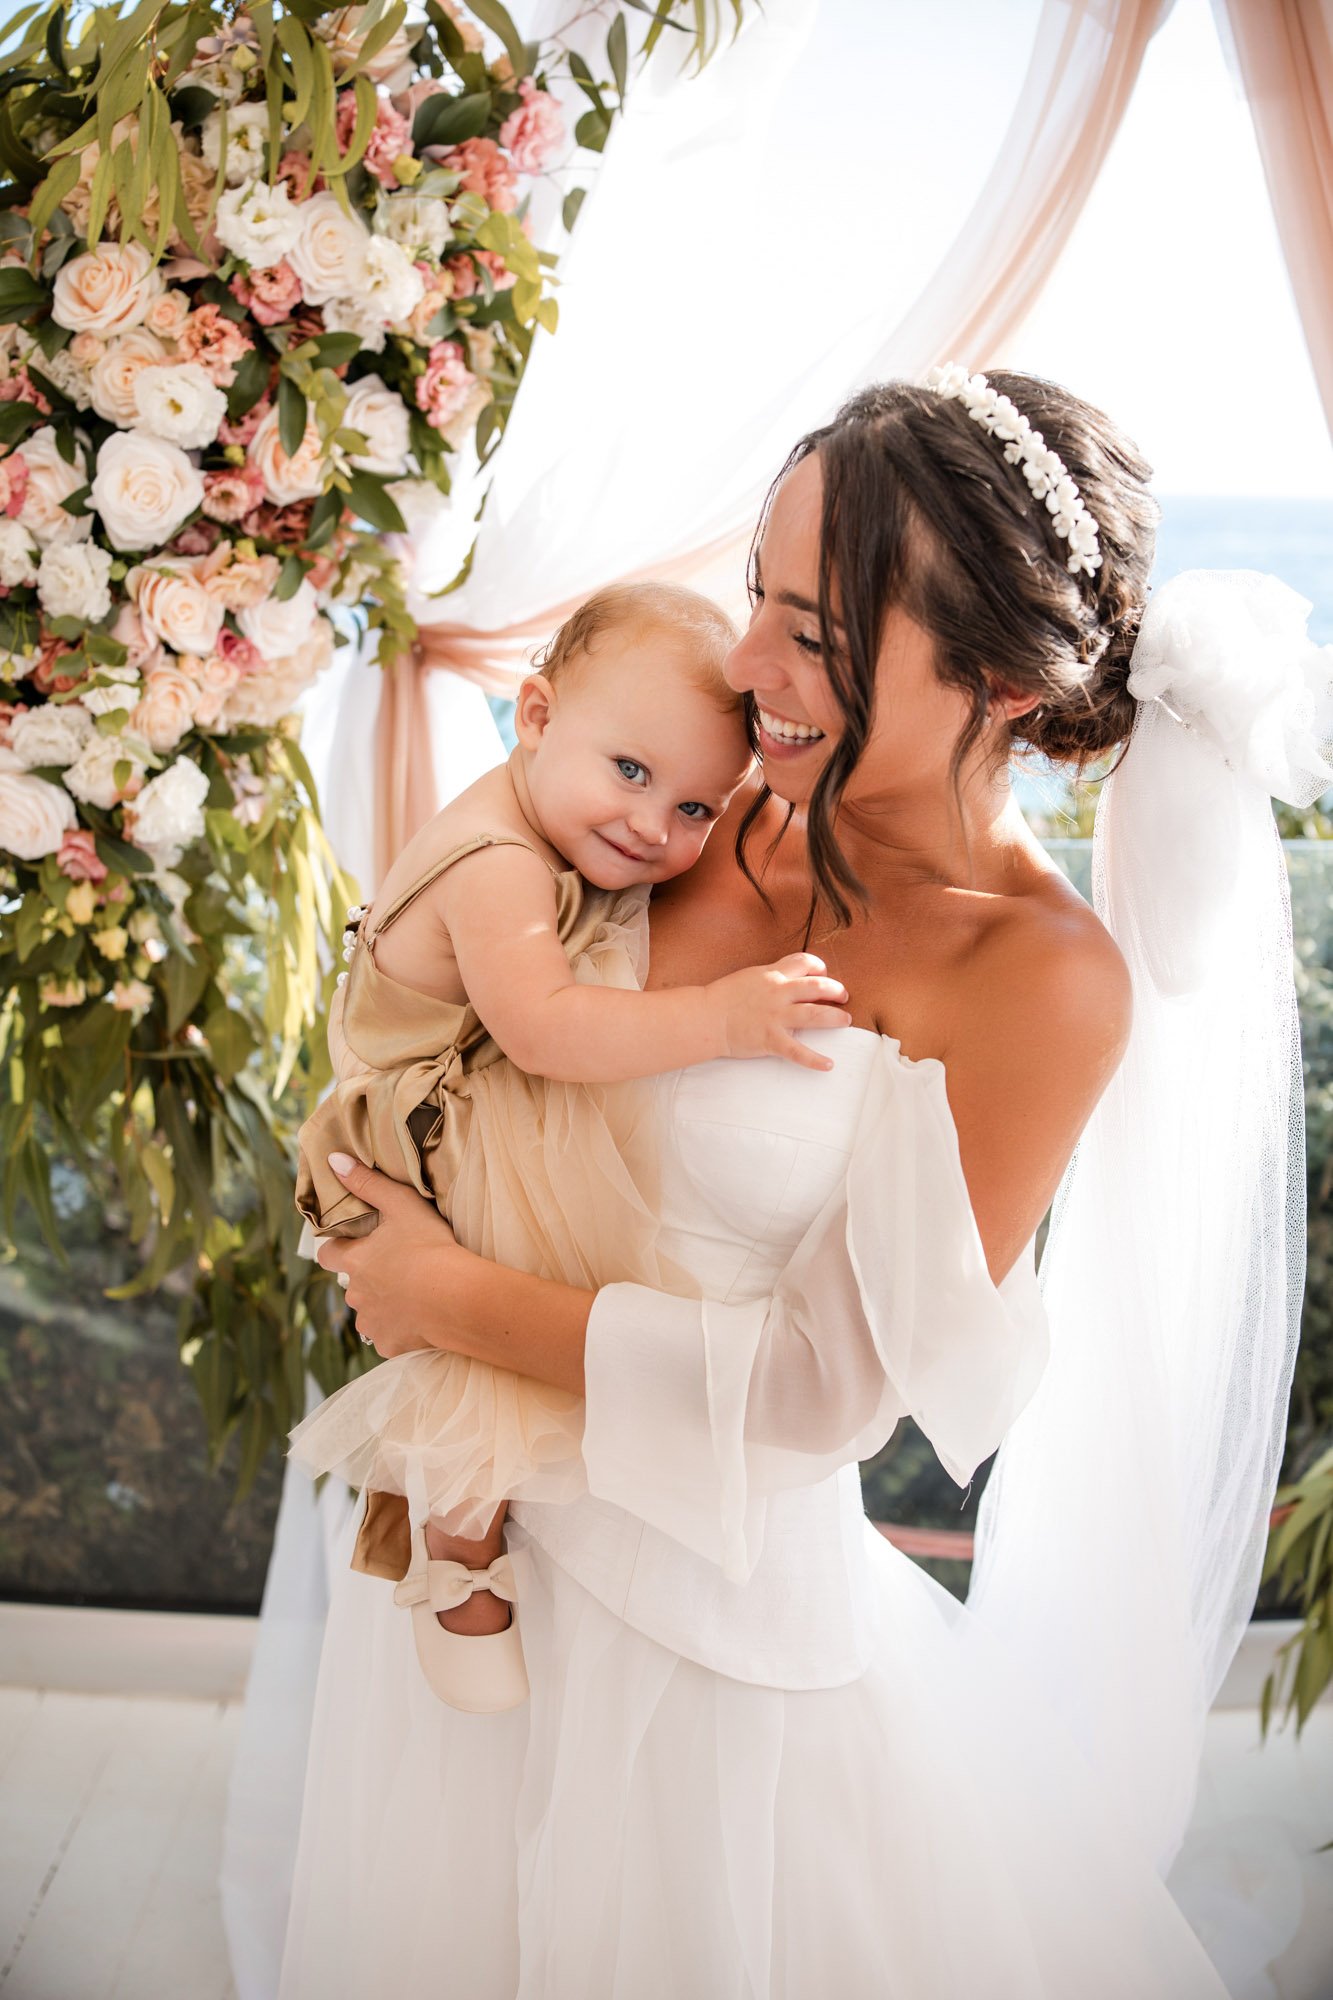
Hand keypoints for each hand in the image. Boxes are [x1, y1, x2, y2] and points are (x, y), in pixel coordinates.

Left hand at [315, 1153, 461, 1358]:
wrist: (454, 1298)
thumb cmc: (428, 1247)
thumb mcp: (401, 1205)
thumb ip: (367, 1183)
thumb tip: (333, 1160)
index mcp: (354, 1261)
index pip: (328, 1254)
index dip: (337, 1247)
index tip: (352, 1242)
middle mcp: (355, 1294)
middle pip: (353, 1284)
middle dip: (369, 1277)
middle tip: (398, 1266)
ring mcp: (371, 1322)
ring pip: (370, 1312)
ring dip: (384, 1304)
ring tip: (413, 1294)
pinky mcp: (389, 1344)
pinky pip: (389, 1336)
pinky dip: (400, 1328)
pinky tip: (420, 1318)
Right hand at [707, 953, 851, 1071]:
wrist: (705, 1018)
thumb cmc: (723, 998)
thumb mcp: (749, 977)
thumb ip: (771, 976)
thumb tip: (787, 977)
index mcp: (772, 976)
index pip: (804, 962)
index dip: (819, 966)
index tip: (823, 973)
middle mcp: (778, 994)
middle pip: (817, 986)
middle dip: (836, 990)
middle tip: (844, 996)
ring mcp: (775, 1017)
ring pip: (814, 1015)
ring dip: (835, 1017)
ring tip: (846, 1020)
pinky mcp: (770, 1040)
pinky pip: (797, 1052)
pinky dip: (815, 1060)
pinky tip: (828, 1065)